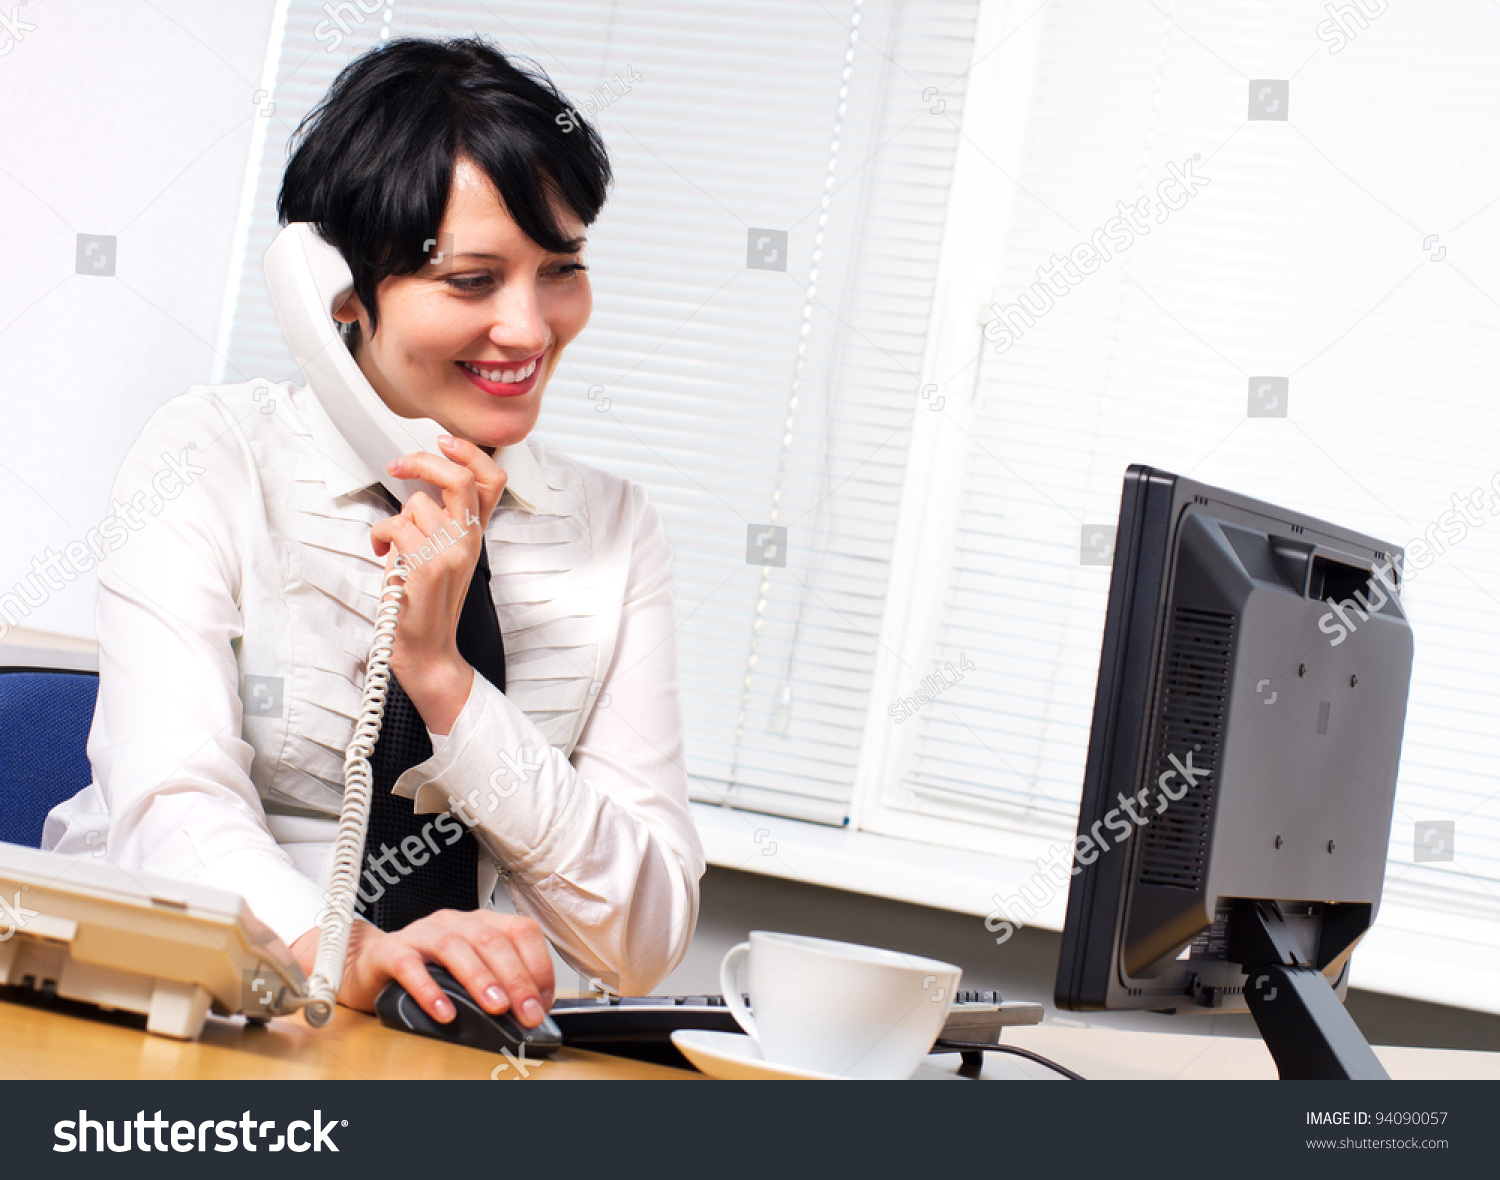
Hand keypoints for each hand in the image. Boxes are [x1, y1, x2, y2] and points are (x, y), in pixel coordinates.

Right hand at [291, 910, 555, 1026]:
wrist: (367, 965)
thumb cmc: (426, 971)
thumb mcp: (468, 974)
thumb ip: (498, 985)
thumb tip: (530, 1014)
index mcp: (481, 922)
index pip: (521, 932)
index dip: (537, 966)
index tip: (542, 1002)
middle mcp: (455, 922)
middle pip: (492, 941)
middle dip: (515, 979)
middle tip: (526, 1014)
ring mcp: (421, 933)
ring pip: (456, 948)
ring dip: (480, 979)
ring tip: (495, 1009)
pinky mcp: (390, 952)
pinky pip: (411, 966)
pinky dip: (430, 990)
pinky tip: (444, 1012)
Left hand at [369, 435, 507, 733]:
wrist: (427, 650)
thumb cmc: (425, 602)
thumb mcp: (440, 553)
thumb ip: (439, 520)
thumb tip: (416, 484)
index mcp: (475, 535)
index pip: (493, 480)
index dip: (470, 452)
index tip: (444, 442)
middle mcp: (470, 541)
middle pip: (458, 478)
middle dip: (423, 461)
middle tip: (399, 465)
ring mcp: (452, 553)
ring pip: (415, 506)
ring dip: (393, 521)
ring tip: (391, 545)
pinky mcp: (429, 567)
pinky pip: (396, 528)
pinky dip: (380, 538)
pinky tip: (383, 554)